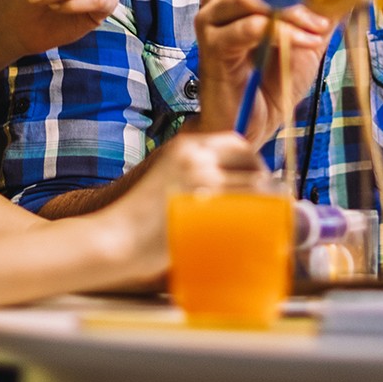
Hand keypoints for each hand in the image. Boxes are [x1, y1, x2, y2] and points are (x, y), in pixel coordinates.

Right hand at [108, 131, 262, 273]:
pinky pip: (246, 209)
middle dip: (266, 183)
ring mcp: (200, 178)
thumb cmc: (139, 217)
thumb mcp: (167, 177)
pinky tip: (258, 232)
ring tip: (268, 221)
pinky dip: (258, 220)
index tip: (260, 183)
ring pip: (255, 186)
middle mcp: (195, 155)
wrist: (114, 237)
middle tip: (269, 205)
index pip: (237, 144)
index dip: (254, 164)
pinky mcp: (203, 204)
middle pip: (251, 162)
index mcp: (187, 145)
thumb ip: (197, 175)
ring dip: (267, 203)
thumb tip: (232, 190)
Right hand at [191, 0, 331, 144]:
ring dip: (294, 12)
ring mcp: (210, 21)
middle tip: (331, 3)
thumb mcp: (305, 40)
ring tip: (319, 28)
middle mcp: (217, 0)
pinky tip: (308, 42)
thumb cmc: (271, 84)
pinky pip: (253, 28)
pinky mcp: (212, 46)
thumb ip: (320, 12)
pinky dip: (286, 32)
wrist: (249, 126)